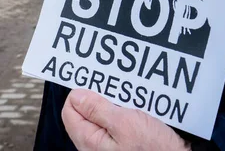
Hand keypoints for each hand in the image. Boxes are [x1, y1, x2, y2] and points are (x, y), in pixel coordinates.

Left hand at [62, 89, 190, 150]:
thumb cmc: (155, 150)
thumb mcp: (124, 123)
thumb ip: (96, 109)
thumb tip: (75, 95)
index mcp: (89, 140)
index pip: (70, 109)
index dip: (81, 92)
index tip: (97, 82)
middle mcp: (95, 144)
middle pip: (87, 110)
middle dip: (102, 95)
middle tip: (119, 88)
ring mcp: (110, 144)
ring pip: (105, 114)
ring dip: (118, 101)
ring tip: (134, 98)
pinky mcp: (126, 142)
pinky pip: (119, 121)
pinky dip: (128, 110)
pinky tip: (141, 107)